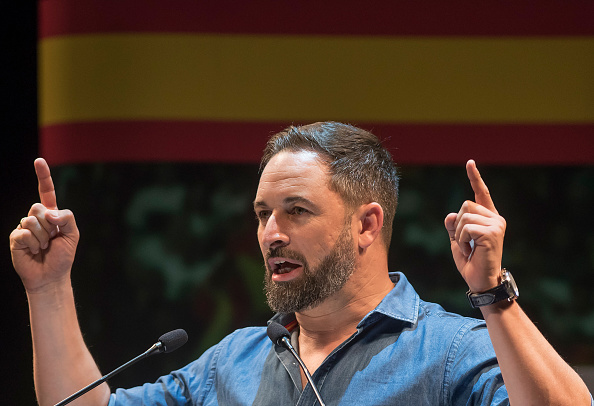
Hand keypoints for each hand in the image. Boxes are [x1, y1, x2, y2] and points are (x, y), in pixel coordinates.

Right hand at [9, 158, 78, 292]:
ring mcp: (24, 227)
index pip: (46, 191)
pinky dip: (33, 243)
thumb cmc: (63, 256)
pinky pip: (24, 233)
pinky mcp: (16, 239)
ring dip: (42, 236)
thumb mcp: (73, 234)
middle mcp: (36, 218)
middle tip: (51, 239)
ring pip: (31, 220)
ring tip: (43, 247)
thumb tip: (49, 213)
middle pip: (38, 207)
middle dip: (49, 224)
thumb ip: (67, 218)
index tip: (39, 160)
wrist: (51, 276)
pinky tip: (34, 251)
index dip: (43, 176)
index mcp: (51, 214)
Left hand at [444, 160, 505, 292]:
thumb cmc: (471, 262)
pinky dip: (461, 240)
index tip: (469, 162)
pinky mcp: (492, 232)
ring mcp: (496, 225)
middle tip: (466, 243)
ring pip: (463, 216)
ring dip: (459, 235)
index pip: (481, 193)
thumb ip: (453, 225)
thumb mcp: (457, 240)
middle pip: (465, 205)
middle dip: (457, 225)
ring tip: (469, 248)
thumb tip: (451, 215)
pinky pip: (465, 228)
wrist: (481, 281)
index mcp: (489, 218)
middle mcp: (496, 218)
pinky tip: (471, 251)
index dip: (474, 177)